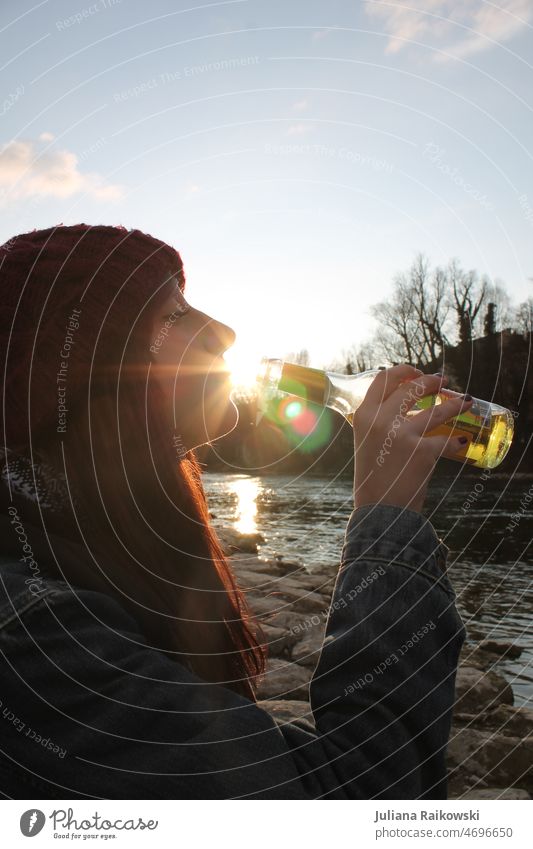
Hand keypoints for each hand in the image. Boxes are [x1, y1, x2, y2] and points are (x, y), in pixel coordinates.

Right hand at [352, 364, 472, 513]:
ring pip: (437, 410)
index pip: (383, 378)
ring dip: (456, 404)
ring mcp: (402, 435)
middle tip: (443, 382)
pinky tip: (461, 442)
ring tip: (466, 402)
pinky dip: (456, 442)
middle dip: (432, 381)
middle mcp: (381, 421)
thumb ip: (379, 423)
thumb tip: (402, 406)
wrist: (380, 510)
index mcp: (364, 416)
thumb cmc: (374, 478)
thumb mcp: (366, 442)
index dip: (404, 370)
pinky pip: (447, 441)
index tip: (416, 372)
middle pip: (412, 387)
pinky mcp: (422, 451)